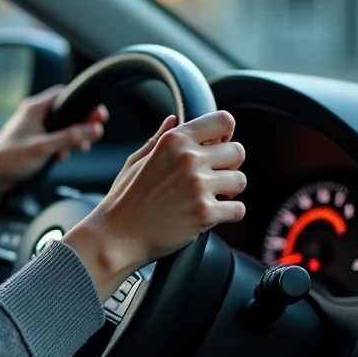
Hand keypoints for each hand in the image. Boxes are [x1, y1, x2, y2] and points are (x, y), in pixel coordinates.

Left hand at [0, 85, 108, 207]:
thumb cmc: (10, 159)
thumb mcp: (44, 147)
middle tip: (96, 131)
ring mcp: (33, 127)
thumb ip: (70, 137)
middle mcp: (34, 114)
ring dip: (73, 136)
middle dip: (81, 122)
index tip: (97, 114)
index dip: (83, 102)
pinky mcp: (32, 140)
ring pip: (61, 126)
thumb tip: (95, 129)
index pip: (64, 93)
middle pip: (65, 111)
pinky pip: (53, 138)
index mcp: (34, 108)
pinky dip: (62, 145)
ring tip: (82, 148)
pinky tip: (63, 156)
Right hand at [62, 111, 246, 297]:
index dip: (225, 135)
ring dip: (229, 191)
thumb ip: (160, 139)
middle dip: (228, 166)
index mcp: (173, 141)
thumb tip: (174, 120)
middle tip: (211, 178)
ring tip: (208, 198)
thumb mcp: (136, 161)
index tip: (217, 147)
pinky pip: (238, 209)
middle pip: (238, 151)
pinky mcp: (205, 213)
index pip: (223, 121)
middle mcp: (188, 159)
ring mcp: (198, 186)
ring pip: (240, 181)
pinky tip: (210, 215)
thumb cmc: (123, 200)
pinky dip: (228, 214)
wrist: (117, 236)